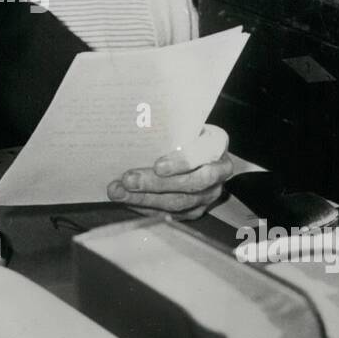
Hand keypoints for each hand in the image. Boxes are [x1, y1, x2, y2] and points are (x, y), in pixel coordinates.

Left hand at [107, 125, 233, 221]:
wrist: (195, 148)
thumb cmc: (182, 132)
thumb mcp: (180, 122)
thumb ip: (165, 126)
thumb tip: (134, 123)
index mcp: (216, 144)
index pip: (202, 155)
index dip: (181, 162)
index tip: (157, 166)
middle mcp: (219, 172)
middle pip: (189, 184)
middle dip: (155, 184)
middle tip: (128, 180)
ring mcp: (209, 194)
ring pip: (178, 202)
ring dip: (144, 199)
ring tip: (119, 192)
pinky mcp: (196, 210)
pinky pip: (171, 214)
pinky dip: (146, 208)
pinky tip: (128, 201)